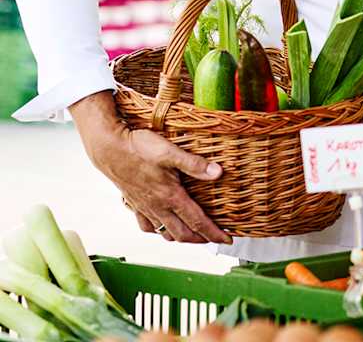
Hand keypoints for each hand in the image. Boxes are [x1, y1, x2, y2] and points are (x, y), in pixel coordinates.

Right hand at [71, 93, 231, 243]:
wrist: (108, 149)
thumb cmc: (138, 148)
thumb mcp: (170, 153)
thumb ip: (195, 165)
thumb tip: (218, 173)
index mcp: (170, 197)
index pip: (197, 222)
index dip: (214, 233)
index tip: (227, 240)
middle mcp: (157, 207)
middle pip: (182, 233)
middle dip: (201, 239)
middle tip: (214, 238)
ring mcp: (144, 207)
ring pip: (164, 232)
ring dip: (180, 237)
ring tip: (192, 234)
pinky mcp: (134, 203)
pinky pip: (147, 225)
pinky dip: (158, 230)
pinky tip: (162, 225)